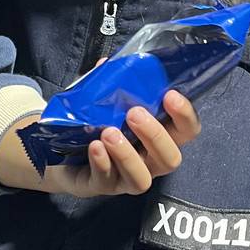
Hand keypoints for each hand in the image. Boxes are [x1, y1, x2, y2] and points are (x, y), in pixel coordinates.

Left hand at [0, 88, 199, 196]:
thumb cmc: (94, 125)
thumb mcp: (102, 101)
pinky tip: (94, 146)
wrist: (61, 154)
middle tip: (135, 113)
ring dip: (127, 154)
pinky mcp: (101, 186)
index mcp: (158, 137)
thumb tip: (107, 63)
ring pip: (141, 179)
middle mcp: (149, 161)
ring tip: (109, 132)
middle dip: (155, 135)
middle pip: (170, 159)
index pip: (187, 131)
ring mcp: (126, 178)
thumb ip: (108, 83)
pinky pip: (106, 180)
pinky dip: (102, 162)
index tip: (170, 95)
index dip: (185, 115)